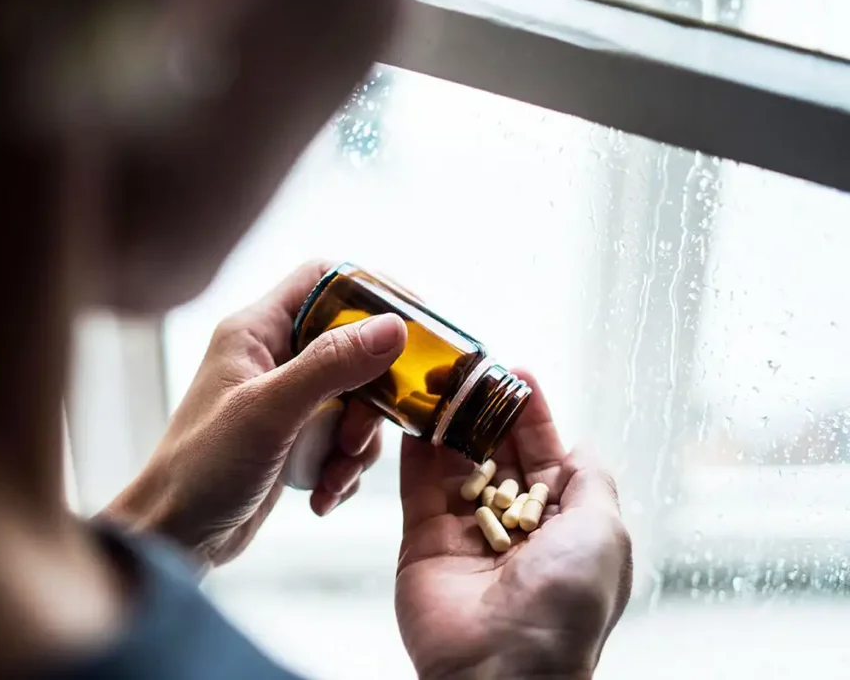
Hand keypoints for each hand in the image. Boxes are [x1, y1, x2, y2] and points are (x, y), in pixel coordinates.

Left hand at [104, 261, 406, 566]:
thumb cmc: (200, 469)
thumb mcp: (269, 412)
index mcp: (256, 331)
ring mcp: (285, 401)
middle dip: (370, 397)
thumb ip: (330, 365)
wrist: (171, 538)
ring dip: (358, 443)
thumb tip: (393, 327)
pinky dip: (343, 468)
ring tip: (333, 475)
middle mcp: (272, 357)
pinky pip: (342, 441)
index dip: (371, 290)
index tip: (413, 324)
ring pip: (355, 401)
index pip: (324, 280)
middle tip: (358, 434)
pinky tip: (322, 495)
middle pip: (353, 348)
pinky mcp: (293, 441)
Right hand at [396, 372, 631, 679]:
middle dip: (486, 410)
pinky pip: (418, 486)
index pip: (546, 453)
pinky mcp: (424, 540)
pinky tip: (414, 414)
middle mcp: (514, 524)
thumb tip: (581, 444)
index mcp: (563, 523)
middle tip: (469, 368)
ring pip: (456, 462)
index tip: (514, 371)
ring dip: (449, 422)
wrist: (500, 669)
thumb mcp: (604, 533)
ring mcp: (466, 531)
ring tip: (439, 380)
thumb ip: (590, 482)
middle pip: (498, 451)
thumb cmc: (565, 605)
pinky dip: (415, 450)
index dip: (531, 412)